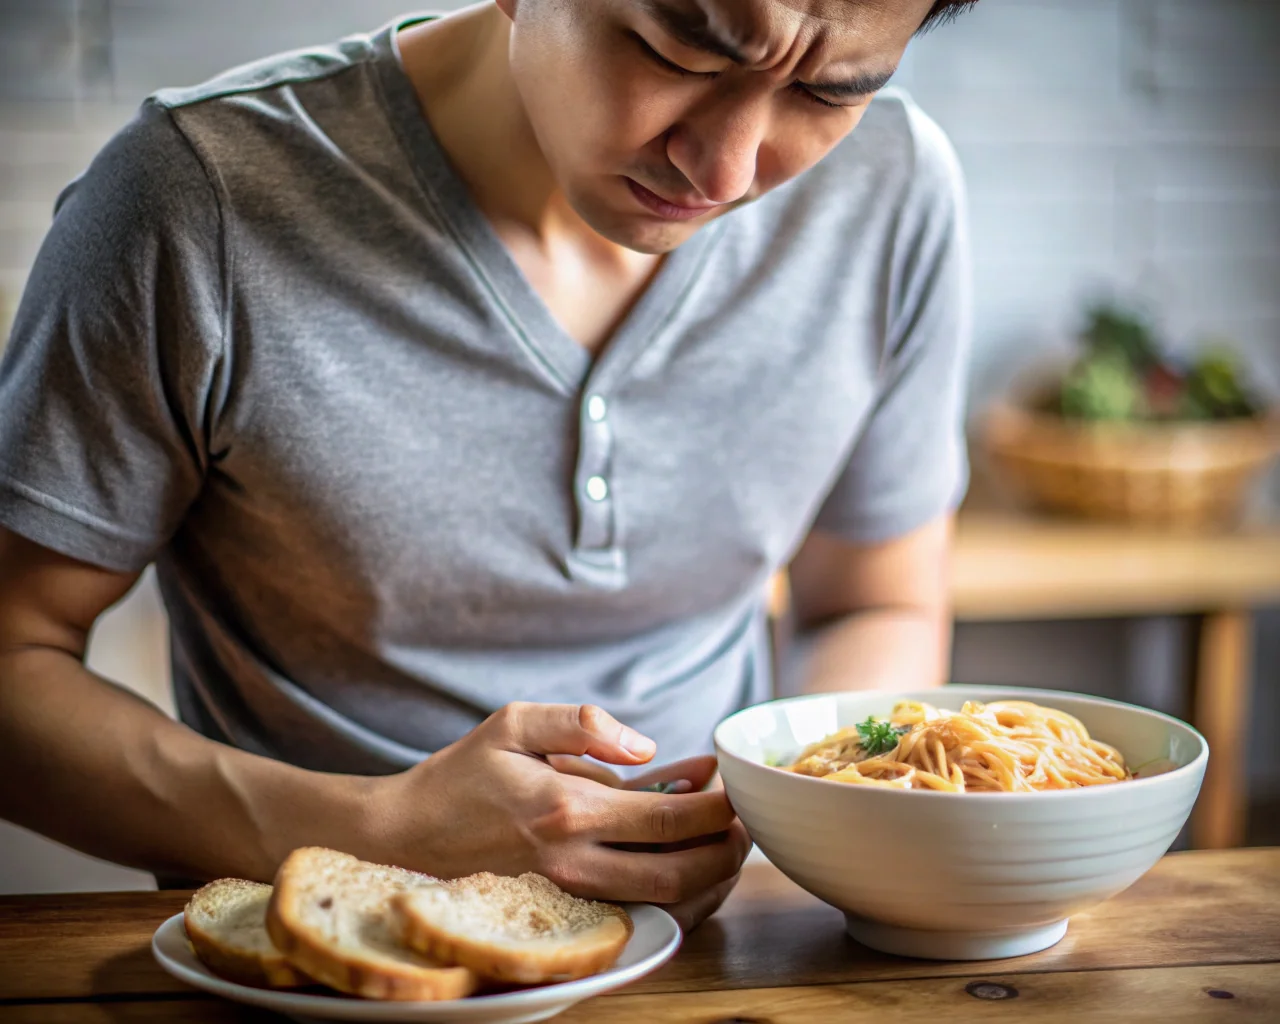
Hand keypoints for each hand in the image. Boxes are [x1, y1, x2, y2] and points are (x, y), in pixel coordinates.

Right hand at [369, 703, 750, 917]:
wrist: (402, 836)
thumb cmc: (460, 776)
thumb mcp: (514, 723)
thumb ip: (583, 724)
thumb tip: (646, 746)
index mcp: (567, 810)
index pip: (668, 819)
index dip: (715, 807)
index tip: (731, 785)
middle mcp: (574, 863)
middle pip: (680, 873)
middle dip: (727, 850)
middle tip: (743, 821)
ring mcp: (569, 896)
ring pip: (664, 906)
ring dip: (709, 880)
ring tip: (724, 844)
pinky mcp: (563, 913)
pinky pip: (637, 917)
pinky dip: (675, 900)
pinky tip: (685, 868)